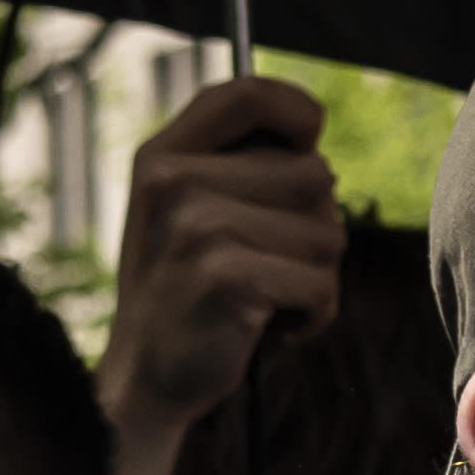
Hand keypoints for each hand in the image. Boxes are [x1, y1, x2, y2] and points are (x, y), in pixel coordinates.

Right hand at [95, 75, 346, 448]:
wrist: (145, 381)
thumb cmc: (187, 289)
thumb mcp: (188, 210)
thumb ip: (236, 162)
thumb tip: (311, 130)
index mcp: (162, 156)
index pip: (249, 93)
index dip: (299, 115)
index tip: (304, 150)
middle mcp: (172, 181)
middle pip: (315, 173)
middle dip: (314, 225)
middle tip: (267, 262)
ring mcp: (194, 228)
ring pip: (328, 232)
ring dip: (316, 275)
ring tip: (265, 296)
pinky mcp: (225, 277)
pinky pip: (321, 284)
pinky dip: (314, 315)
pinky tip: (272, 328)